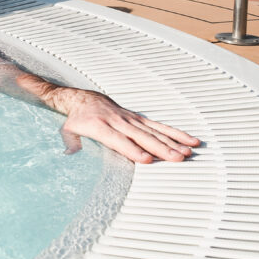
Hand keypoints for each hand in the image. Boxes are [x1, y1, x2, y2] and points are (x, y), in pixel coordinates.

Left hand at [56, 89, 199, 163]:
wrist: (82, 99)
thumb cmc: (76, 120)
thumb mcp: (67, 132)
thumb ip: (71, 143)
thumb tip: (68, 154)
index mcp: (100, 127)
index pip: (118, 140)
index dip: (132, 149)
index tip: (146, 159)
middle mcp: (118, 122)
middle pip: (141, 137)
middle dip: (160, 148)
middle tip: (177, 158)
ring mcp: (130, 119)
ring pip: (154, 131)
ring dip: (173, 142)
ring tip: (188, 152)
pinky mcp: (138, 118)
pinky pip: (159, 126)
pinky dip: (175, 133)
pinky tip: (190, 140)